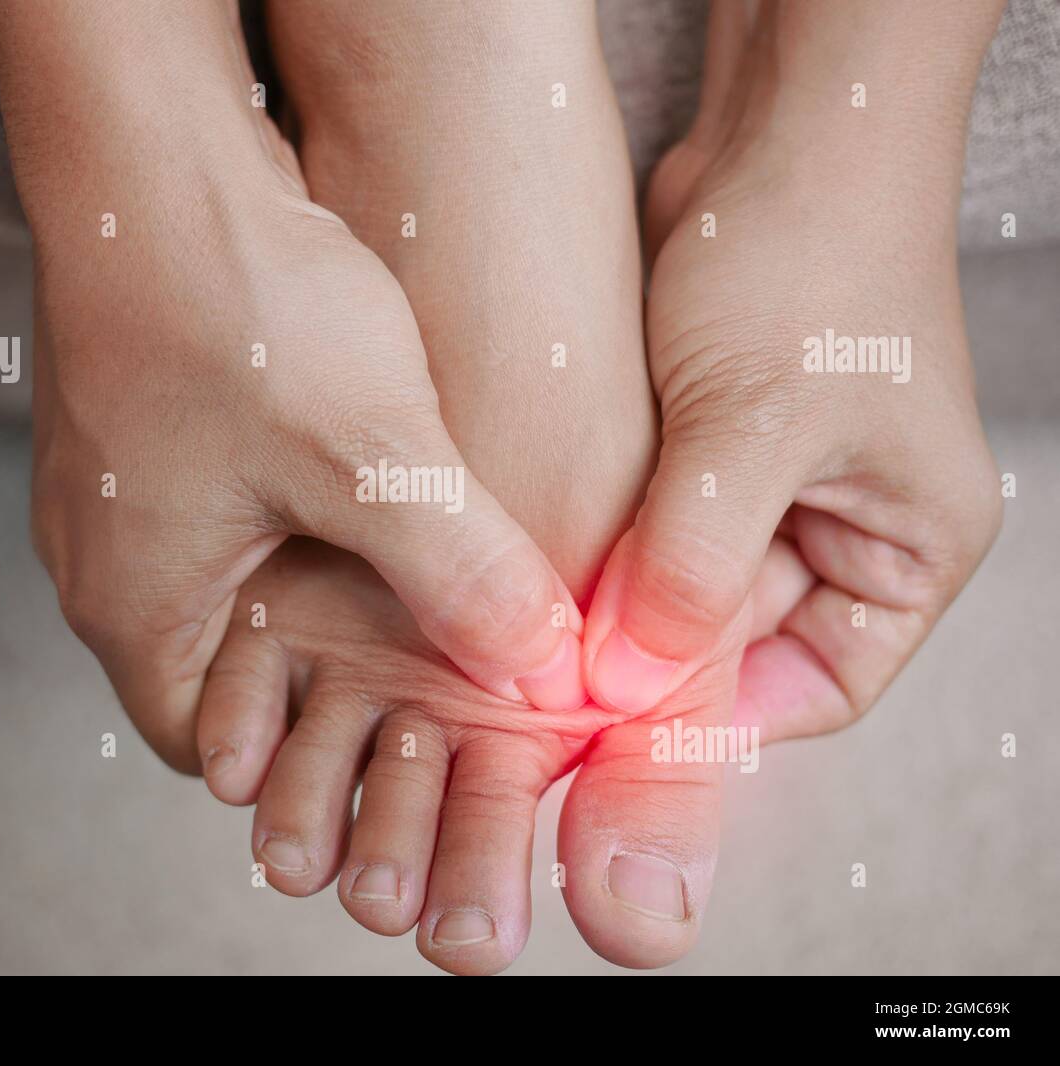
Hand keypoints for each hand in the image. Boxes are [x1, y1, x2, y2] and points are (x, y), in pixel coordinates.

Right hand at [0, 1, 588, 774]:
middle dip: (323, 683)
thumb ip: (459, 570)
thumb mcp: (367, 456)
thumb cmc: (229, 301)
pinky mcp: (154, 435)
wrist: (153, 151)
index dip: (309, 759)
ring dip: (316, 599)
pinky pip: (228, 516)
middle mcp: (111, 563)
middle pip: (229, 675)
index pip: (219, 751)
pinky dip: (298, 531)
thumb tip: (541, 663)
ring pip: (235, 589)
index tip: (395, 741)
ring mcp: (124, 495)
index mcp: (135, 604)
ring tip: (408, 589)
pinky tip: (369, 501)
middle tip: (417, 677)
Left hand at [583, 1, 1003, 740]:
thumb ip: (692, 564)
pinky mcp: (709, 445)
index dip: (719, 717)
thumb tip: (626, 680)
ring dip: (619, 595)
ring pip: (684, 585)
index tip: (620, 728)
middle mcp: (843, 528)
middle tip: (556, 679)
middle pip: (738, 644)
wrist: (779, 133)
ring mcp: (771, 486)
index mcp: (907, 549)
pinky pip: (655, 526)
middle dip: (652, 655)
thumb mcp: (754, 427)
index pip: (814, 688)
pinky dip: (607, 542)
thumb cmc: (809, 262)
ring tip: (544, 613)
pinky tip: (547, 553)